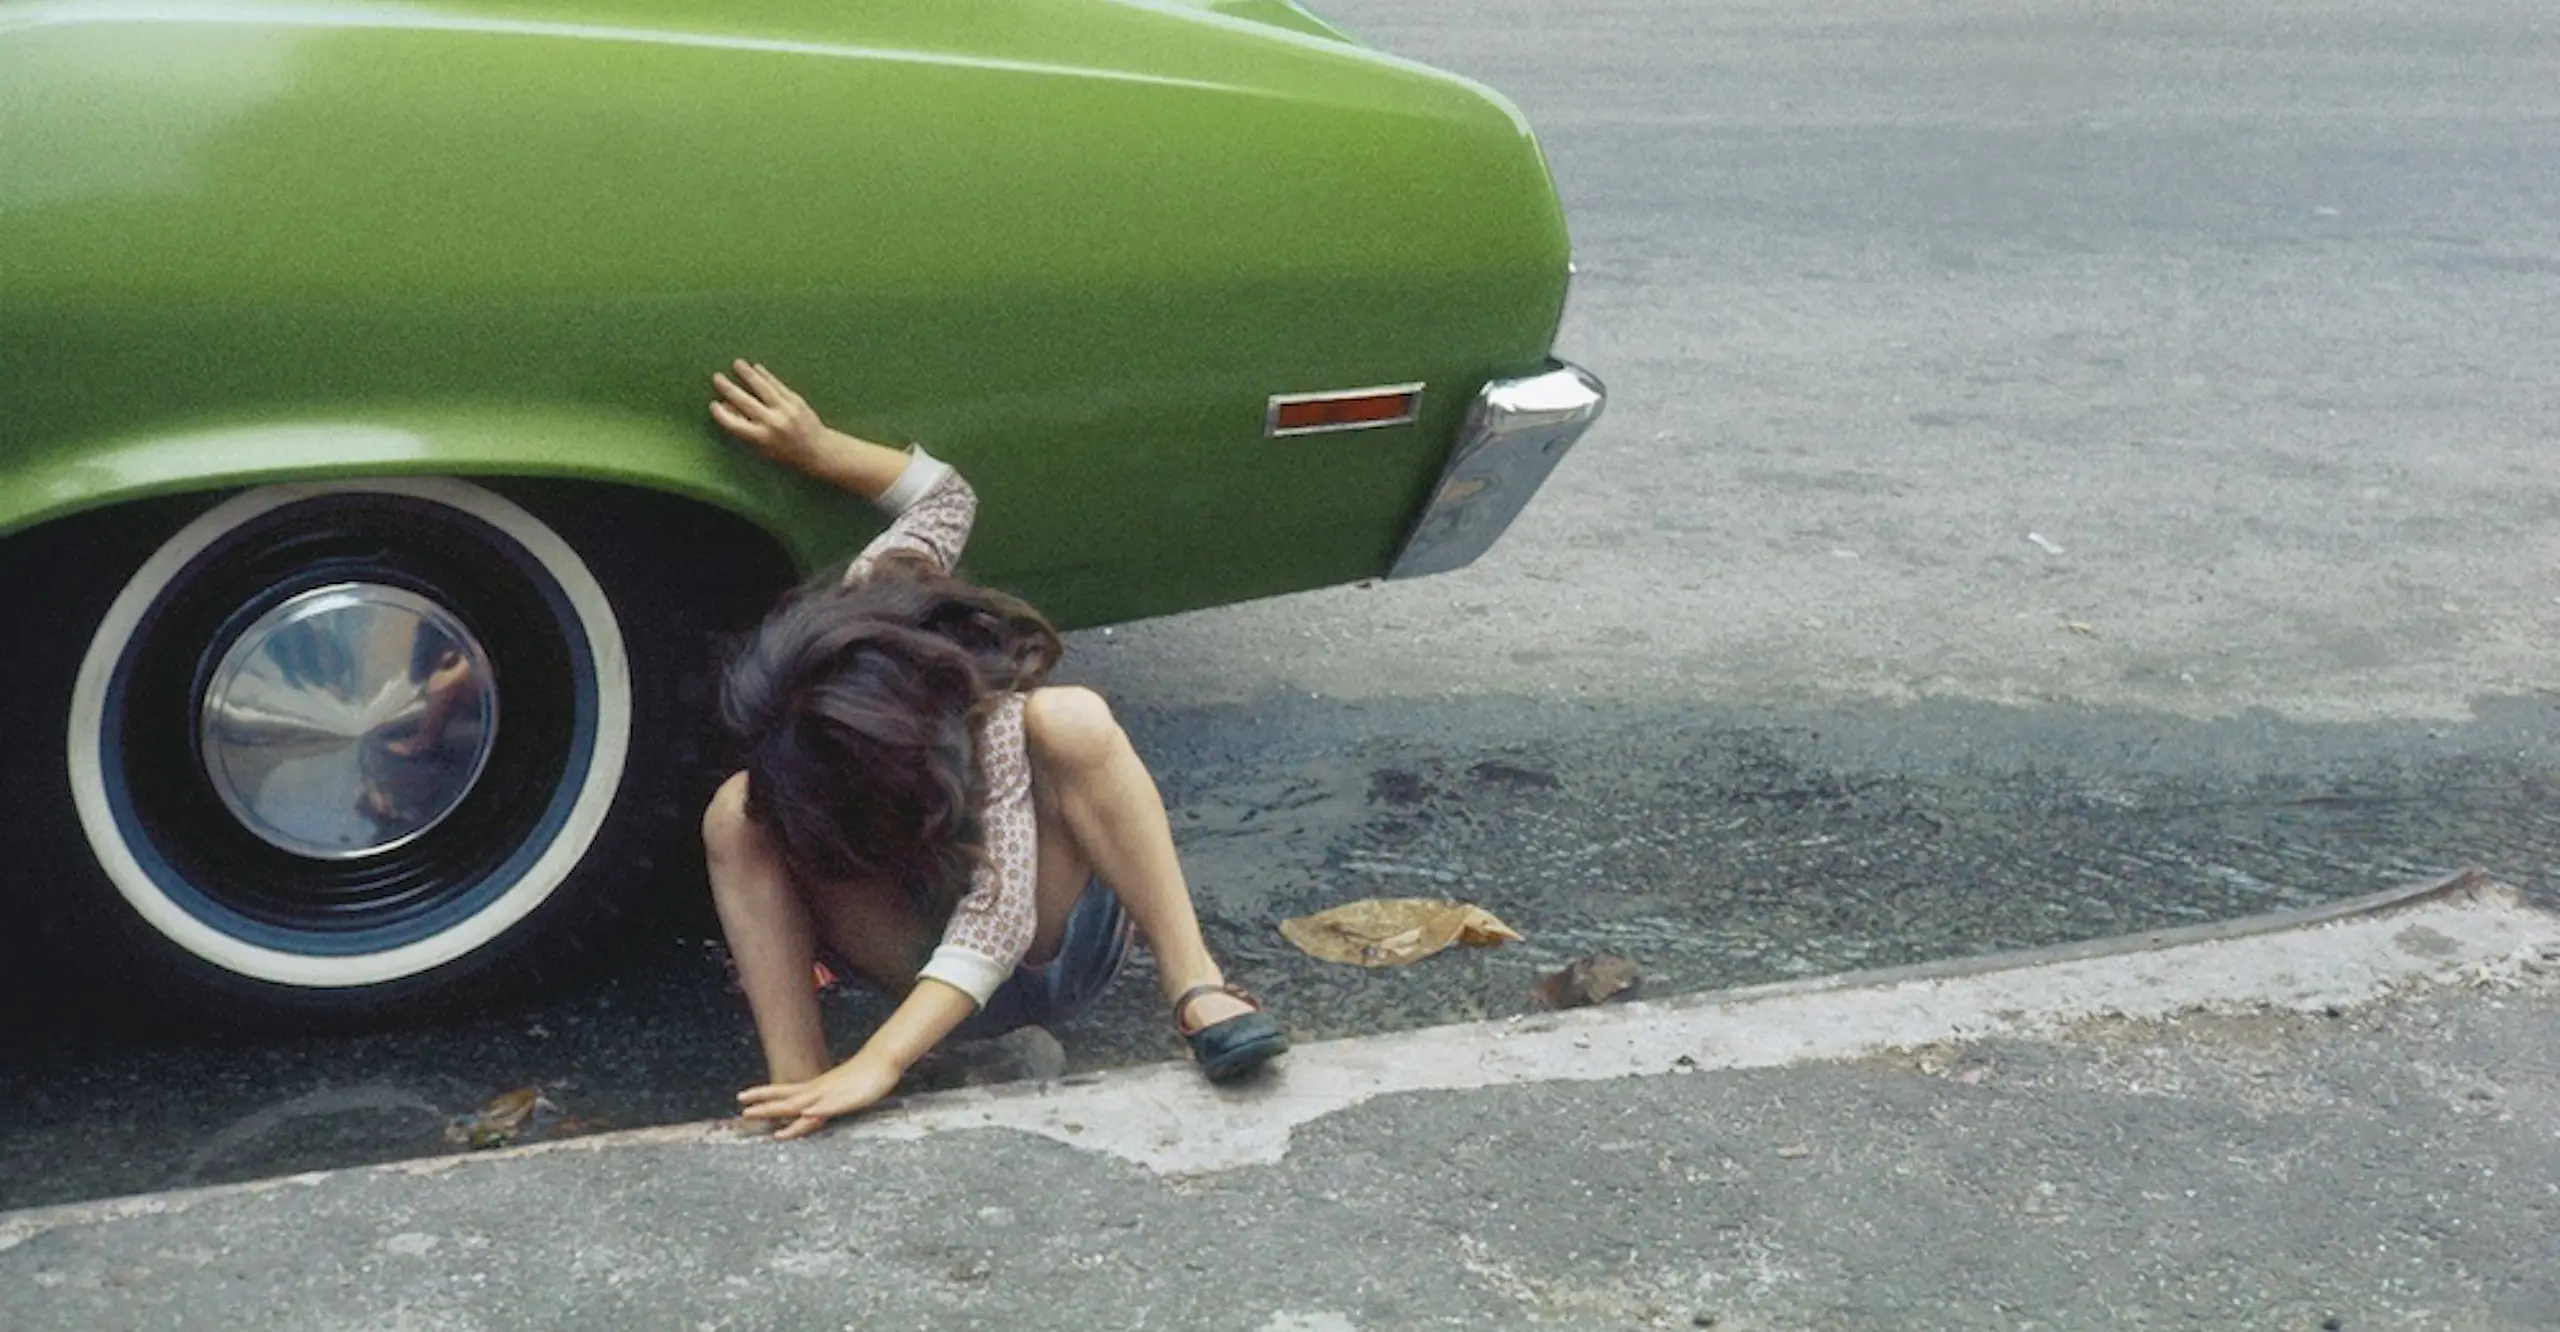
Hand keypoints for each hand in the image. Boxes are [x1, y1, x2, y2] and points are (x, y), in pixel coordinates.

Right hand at [710, 359, 837, 474]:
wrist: (817, 450)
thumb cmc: (785, 452)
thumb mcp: (762, 447)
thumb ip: (744, 428)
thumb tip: (726, 406)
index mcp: (761, 438)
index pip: (734, 424)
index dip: (721, 414)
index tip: (713, 404)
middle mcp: (773, 423)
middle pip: (745, 402)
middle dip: (729, 388)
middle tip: (717, 377)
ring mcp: (786, 410)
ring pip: (763, 388)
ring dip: (748, 374)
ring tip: (737, 363)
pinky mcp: (796, 401)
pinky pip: (777, 385)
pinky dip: (766, 376)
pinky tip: (757, 368)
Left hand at [737, 1052, 903, 1140]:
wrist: (884, 1059)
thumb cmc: (863, 1075)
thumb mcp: (840, 1088)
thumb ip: (825, 1098)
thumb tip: (811, 1107)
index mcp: (816, 1087)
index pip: (783, 1091)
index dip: (762, 1094)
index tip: (741, 1096)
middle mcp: (819, 1090)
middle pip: (787, 1100)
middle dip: (765, 1106)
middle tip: (743, 1111)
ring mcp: (832, 1094)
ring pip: (803, 1104)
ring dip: (782, 1109)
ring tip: (766, 1114)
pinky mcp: (847, 1098)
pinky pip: (831, 1106)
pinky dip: (818, 1110)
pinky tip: (808, 1114)